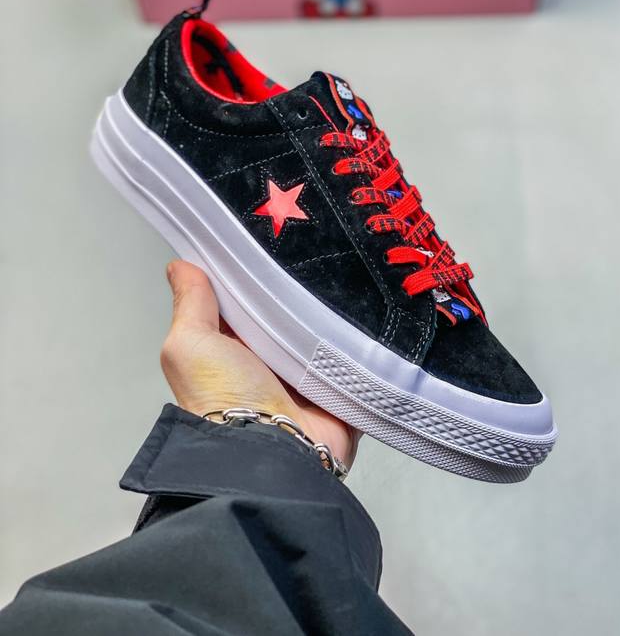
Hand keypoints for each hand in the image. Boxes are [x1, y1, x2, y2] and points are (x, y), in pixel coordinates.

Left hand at [161, 260, 358, 467]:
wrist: (271, 453)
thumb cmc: (222, 399)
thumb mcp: (190, 344)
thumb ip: (190, 304)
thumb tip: (180, 267)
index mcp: (230, 348)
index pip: (243, 300)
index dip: (250, 273)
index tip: (267, 240)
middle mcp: (266, 362)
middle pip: (286, 312)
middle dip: (297, 288)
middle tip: (312, 253)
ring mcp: (304, 377)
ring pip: (322, 331)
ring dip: (329, 314)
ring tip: (342, 277)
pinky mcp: (338, 390)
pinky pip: (354, 356)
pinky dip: (358, 340)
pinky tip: (365, 313)